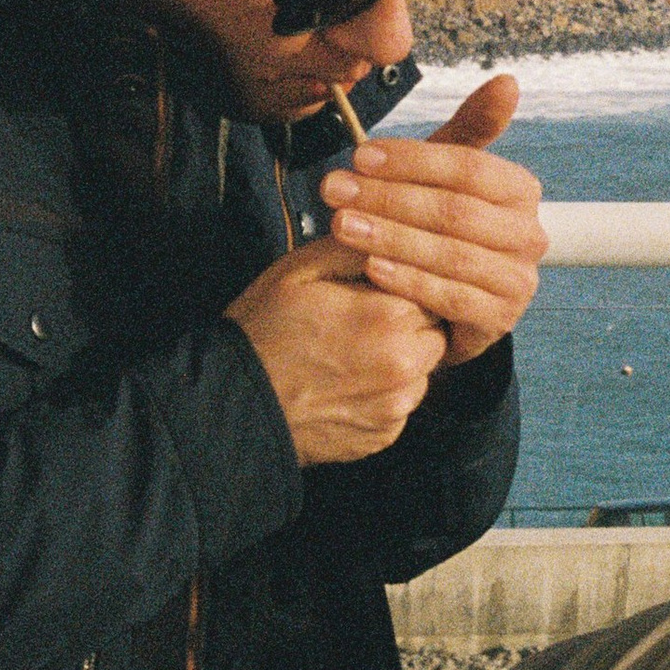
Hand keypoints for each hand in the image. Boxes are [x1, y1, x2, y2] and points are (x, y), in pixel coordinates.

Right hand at [226, 235, 446, 465]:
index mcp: (390, 316)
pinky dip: (386, 392)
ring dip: (403, 358)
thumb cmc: (263, 329)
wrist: (234, 402)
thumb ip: (358, 246)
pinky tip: (348, 381)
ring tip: (354, 351)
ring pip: (423, 369)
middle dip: (410, 321)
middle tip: (365, 317)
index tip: (379, 286)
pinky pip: (402, 404)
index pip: (430, 287)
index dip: (403, 284)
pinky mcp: (384, 436)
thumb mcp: (302, 268)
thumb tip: (392, 233)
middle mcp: (404, 365)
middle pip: (436, 330)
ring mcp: (395, 406)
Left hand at [316, 72, 545, 366]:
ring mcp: (519, 281)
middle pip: (456, 210)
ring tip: (341, 225)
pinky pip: (452, 297)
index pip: (468, 167)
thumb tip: (508, 81)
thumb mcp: (445, 179)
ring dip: (391, 237)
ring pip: (452, 253)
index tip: (358, 156)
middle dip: (389, 197)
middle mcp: (530, 235)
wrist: (441, 306)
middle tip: (334, 189)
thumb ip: (469, 132)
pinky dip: (409, 281)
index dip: (413, 160)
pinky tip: (370, 268)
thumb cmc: (439, 229)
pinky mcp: (501, 320)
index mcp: (520, 191)